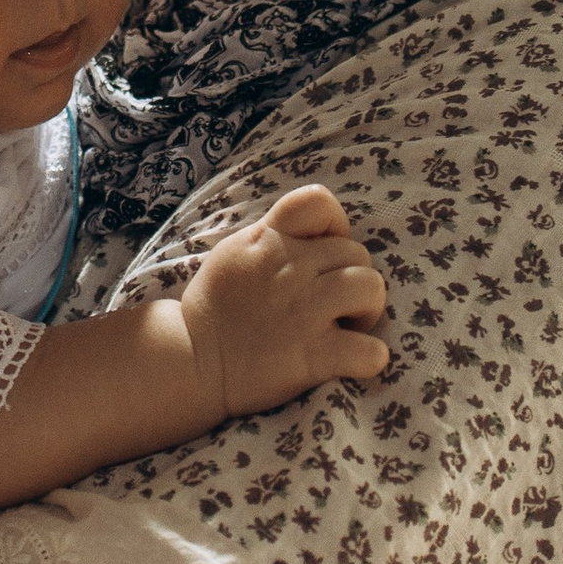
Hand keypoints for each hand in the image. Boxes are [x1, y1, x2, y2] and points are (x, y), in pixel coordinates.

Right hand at [179, 184, 387, 419]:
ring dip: (369, 309)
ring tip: (348, 326)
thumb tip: (314, 231)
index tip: (324, 253)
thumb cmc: (216, 308)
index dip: (335, 225)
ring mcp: (304, 313)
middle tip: (333, 305)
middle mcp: (290, 270)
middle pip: (357, 253)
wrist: (191, 362)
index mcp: (269, 240)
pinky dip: (370, 358)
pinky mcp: (312, 357)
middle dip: (353, 277)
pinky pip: (369, 352)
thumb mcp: (236, 251)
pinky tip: (353, 361)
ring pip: (371, 288)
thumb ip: (273, 234)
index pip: (319, 202)